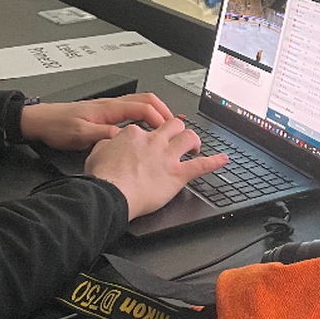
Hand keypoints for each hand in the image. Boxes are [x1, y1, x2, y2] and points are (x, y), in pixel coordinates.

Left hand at [18, 93, 174, 150]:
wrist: (41, 121)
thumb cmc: (57, 126)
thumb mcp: (81, 134)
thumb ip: (104, 135)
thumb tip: (125, 138)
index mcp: (108, 108)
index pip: (142, 107)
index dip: (159, 117)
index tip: (168, 130)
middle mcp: (111, 105)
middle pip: (146, 100)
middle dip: (164, 111)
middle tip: (174, 125)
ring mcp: (108, 108)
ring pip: (139, 104)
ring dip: (155, 113)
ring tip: (164, 127)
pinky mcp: (104, 114)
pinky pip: (130, 111)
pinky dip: (143, 117)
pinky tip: (143, 130)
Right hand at [84, 119, 228, 218]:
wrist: (111, 194)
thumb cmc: (103, 178)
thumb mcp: (96, 153)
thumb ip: (105, 144)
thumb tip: (108, 142)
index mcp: (134, 134)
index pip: (146, 128)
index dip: (149, 135)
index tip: (149, 143)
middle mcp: (154, 141)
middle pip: (173, 125)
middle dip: (177, 129)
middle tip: (178, 138)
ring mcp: (167, 156)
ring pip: (189, 137)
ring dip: (194, 141)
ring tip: (195, 147)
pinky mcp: (177, 174)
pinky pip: (201, 165)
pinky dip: (215, 162)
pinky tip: (223, 159)